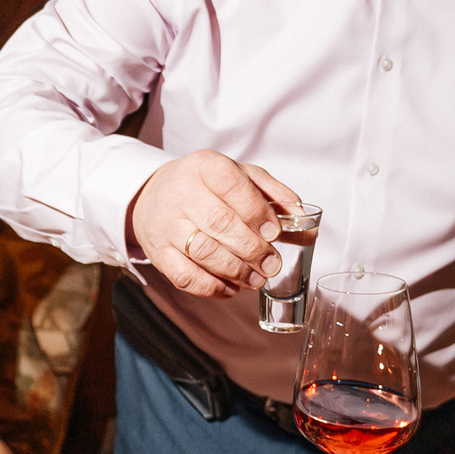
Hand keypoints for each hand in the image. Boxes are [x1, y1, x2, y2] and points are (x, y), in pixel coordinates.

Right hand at [125, 150, 300, 299]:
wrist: (154, 196)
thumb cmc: (206, 187)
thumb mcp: (239, 176)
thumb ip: (272, 192)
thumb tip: (301, 216)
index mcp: (204, 166)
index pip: (231, 185)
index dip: (256, 212)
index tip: (274, 233)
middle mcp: (181, 192)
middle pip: (219, 223)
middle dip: (252, 249)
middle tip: (272, 264)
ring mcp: (166, 224)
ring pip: (203, 252)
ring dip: (236, 270)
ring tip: (256, 279)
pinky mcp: (158, 252)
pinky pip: (185, 276)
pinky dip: (212, 287)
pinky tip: (230, 287)